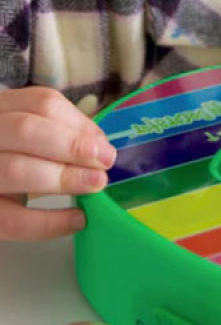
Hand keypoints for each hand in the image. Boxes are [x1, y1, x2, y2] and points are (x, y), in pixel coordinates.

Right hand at [0, 87, 115, 240]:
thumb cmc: (13, 158)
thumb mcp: (31, 138)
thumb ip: (61, 135)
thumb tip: (101, 148)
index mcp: (0, 109)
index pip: (39, 103)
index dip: (78, 123)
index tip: (104, 144)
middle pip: (25, 130)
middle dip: (73, 147)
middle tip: (105, 163)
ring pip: (15, 169)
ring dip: (64, 178)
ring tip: (95, 185)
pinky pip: (10, 220)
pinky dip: (49, 222)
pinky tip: (77, 220)